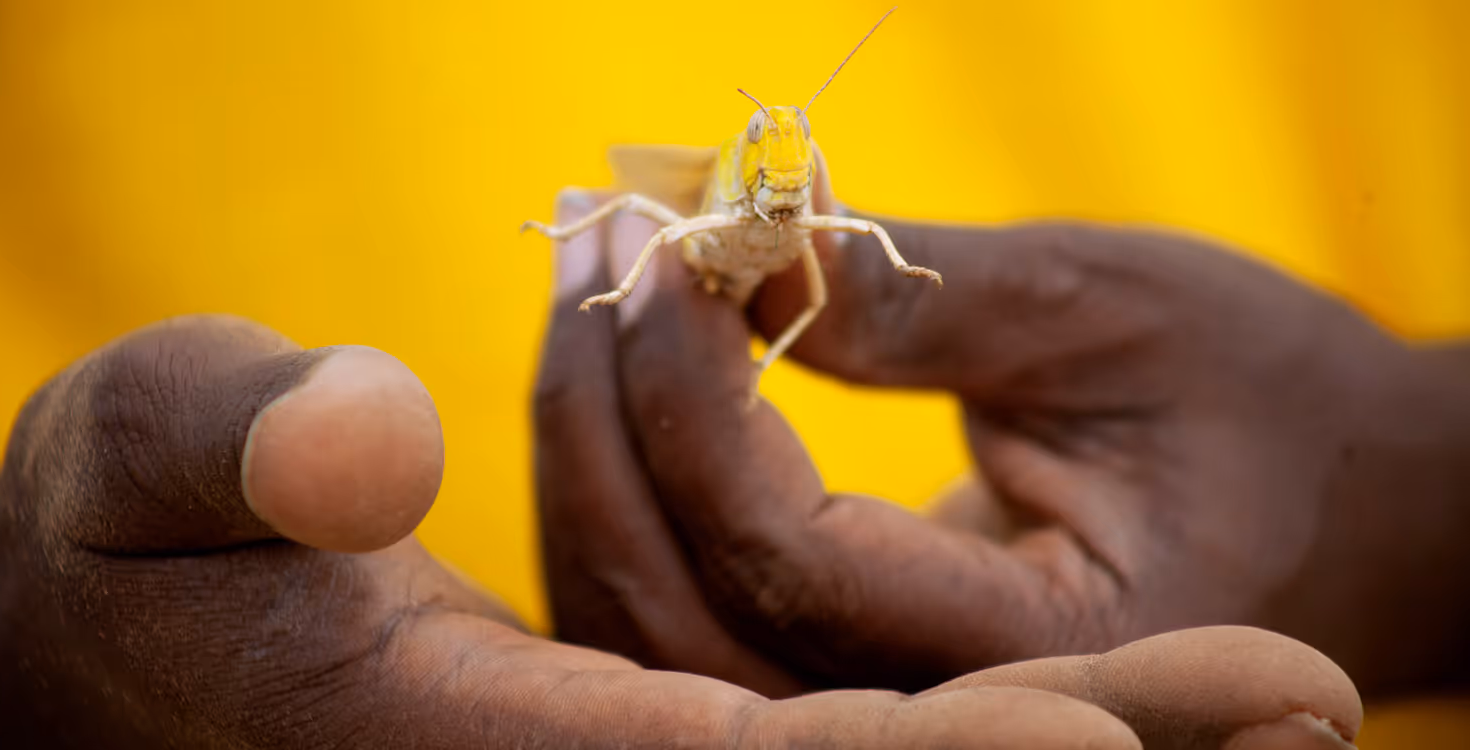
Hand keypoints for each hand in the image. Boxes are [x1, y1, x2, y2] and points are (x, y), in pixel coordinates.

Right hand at [0, 315, 1189, 749]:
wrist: (102, 621)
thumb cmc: (104, 533)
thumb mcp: (127, 454)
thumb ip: (227, 449)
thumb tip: (371, 440)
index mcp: (449, 742)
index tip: (1101, 739)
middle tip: (1307, 711)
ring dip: (1075, 731)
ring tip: (1288, 703)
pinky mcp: (631, 728)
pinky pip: (826, 730)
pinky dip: (974, 714)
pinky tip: (1110, 690)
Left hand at [535, 190, 1368, 747]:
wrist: (1320, 505)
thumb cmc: (1254, 400)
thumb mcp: (1113, 316)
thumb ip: (920, 300)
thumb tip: (735, 245)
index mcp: (1042, 660)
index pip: (787, 557)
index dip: (698, 396)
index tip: (673, 244)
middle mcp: (935, 724)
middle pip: (676, 611)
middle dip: (603, 412)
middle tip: (602, 236)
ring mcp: (867, 713)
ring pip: (641, 625)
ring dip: (587, 441)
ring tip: (592, 275)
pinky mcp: (826, 669)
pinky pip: (668, 603)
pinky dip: (621, 482)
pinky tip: (615, 365)